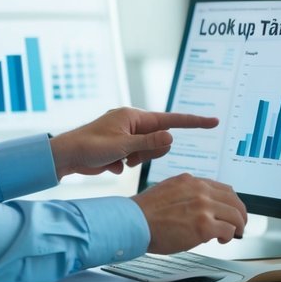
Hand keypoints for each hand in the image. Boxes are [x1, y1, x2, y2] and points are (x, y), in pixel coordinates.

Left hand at [48, 107, 218, 178]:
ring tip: (118, 160)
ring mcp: (126, 135)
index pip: (170, 119)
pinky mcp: (121, 148)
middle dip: (149, 152)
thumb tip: (172, 137)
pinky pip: (135, 159)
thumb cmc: (90, 146)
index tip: (213, 122)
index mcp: (134, 117)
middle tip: (128, 155)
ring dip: (137, 159)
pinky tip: (111, 165)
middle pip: (159, 139)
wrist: (66, 156)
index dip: (193, 122)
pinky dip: (126, 164)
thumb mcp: (123, 146)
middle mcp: (132, 124)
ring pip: (148, 151)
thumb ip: (149, 143)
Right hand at [131, 173, 247, 252]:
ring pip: (235, 215)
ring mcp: (203, 207)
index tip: (231, 210)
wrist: (133, 222)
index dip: (231, 201)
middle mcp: (200, 190)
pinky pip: (228, 230)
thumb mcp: (168, 191)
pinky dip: (229, 236)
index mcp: (191, 181)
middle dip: (240, 214)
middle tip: (239, 224)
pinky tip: (220, 240)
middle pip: (234, 200)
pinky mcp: (204, 226)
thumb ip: (186, 194)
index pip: (222, 188)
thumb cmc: (145, 212)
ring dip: (238, 226)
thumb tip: (199, 207)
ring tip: (234, 234)